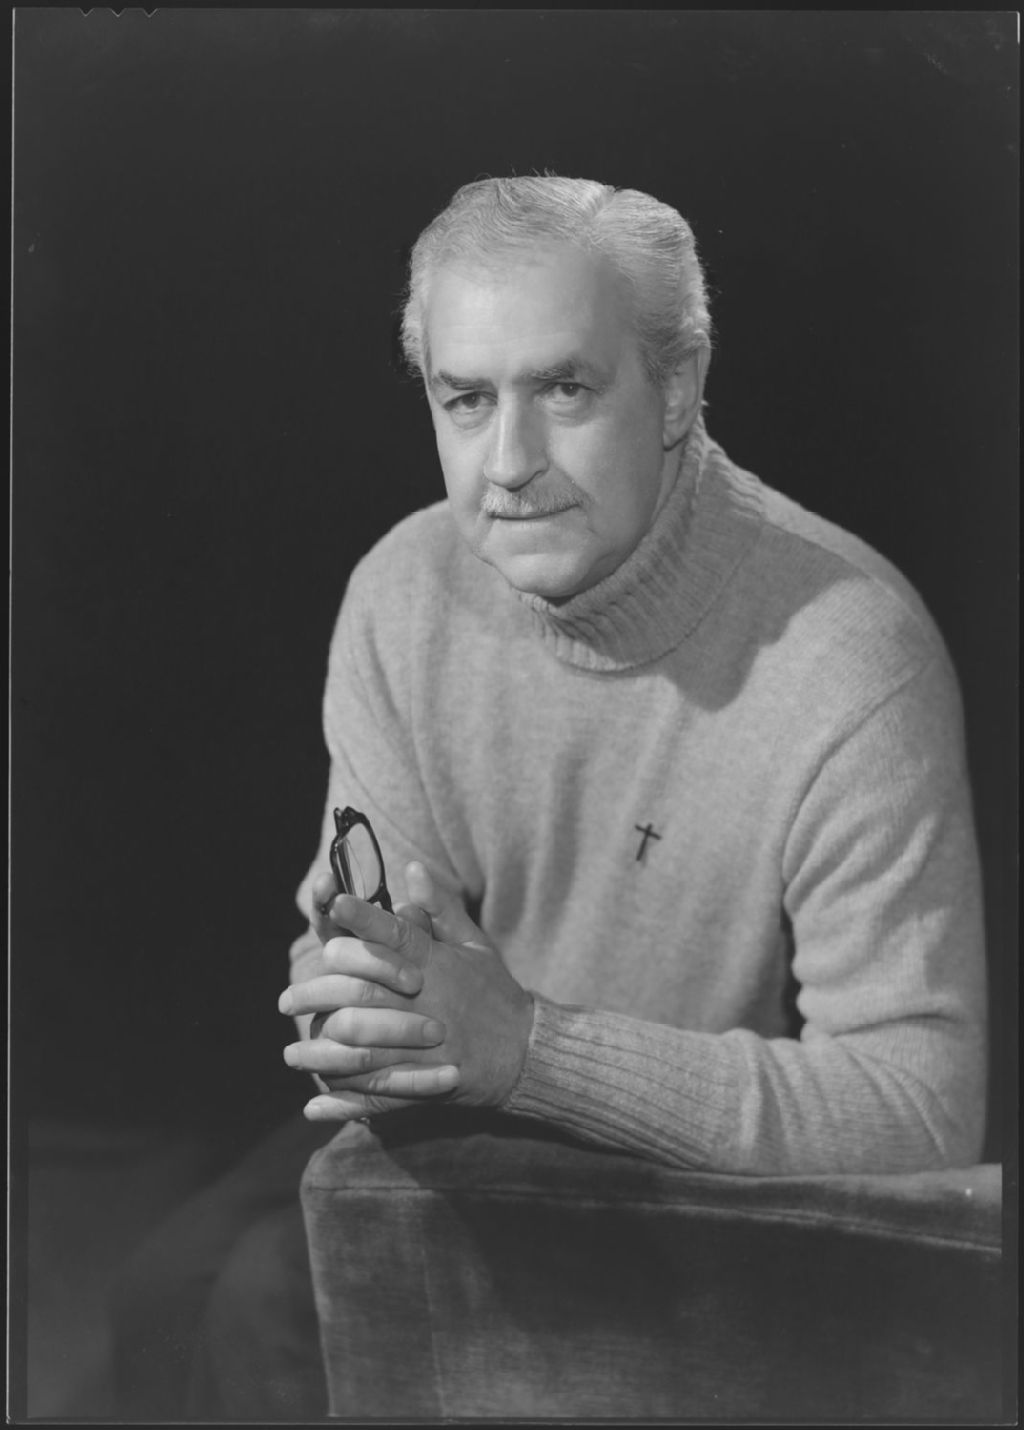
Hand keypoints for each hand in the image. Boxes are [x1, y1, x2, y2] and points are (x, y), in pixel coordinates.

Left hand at [279, 863, 534, 1122]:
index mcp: (437, 964)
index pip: (396, 933)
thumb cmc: (496, 994)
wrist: (529, 1052)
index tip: (335, 901)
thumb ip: (440, 910)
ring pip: (363, 1048)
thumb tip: (412, 868)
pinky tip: (316, 1104)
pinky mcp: (428, 1083)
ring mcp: (427, 1046)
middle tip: (285, 1000)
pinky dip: (346, 1102)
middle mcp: (428, 1001)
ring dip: (322, 1051)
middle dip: (319, 994)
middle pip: (364, 992)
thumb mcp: (474, 946)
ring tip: (291, 1052)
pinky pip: (380, 1095)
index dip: (364, 916)